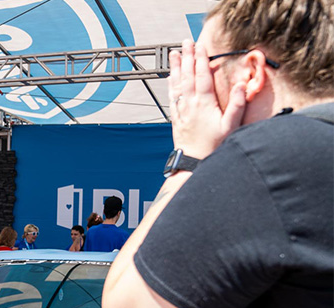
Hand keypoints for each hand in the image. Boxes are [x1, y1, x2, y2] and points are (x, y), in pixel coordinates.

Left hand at [169, 39, 245, 158]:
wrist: (193, 162)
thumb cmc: (213, 146)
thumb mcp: (230, 126)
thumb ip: (236, 105)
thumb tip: (240, 85)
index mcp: (204, 104)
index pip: (202, 77)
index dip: (201, 60)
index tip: (201, 47)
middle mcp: (190, 104)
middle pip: (188, 76)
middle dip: (187, 57)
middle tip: (186, 42)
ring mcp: (181, 110)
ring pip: (177, 84)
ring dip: (176, 67)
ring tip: (175, 53)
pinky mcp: (176, 116)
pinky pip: (172, 96)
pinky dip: (171, 83)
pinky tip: (170, 76)